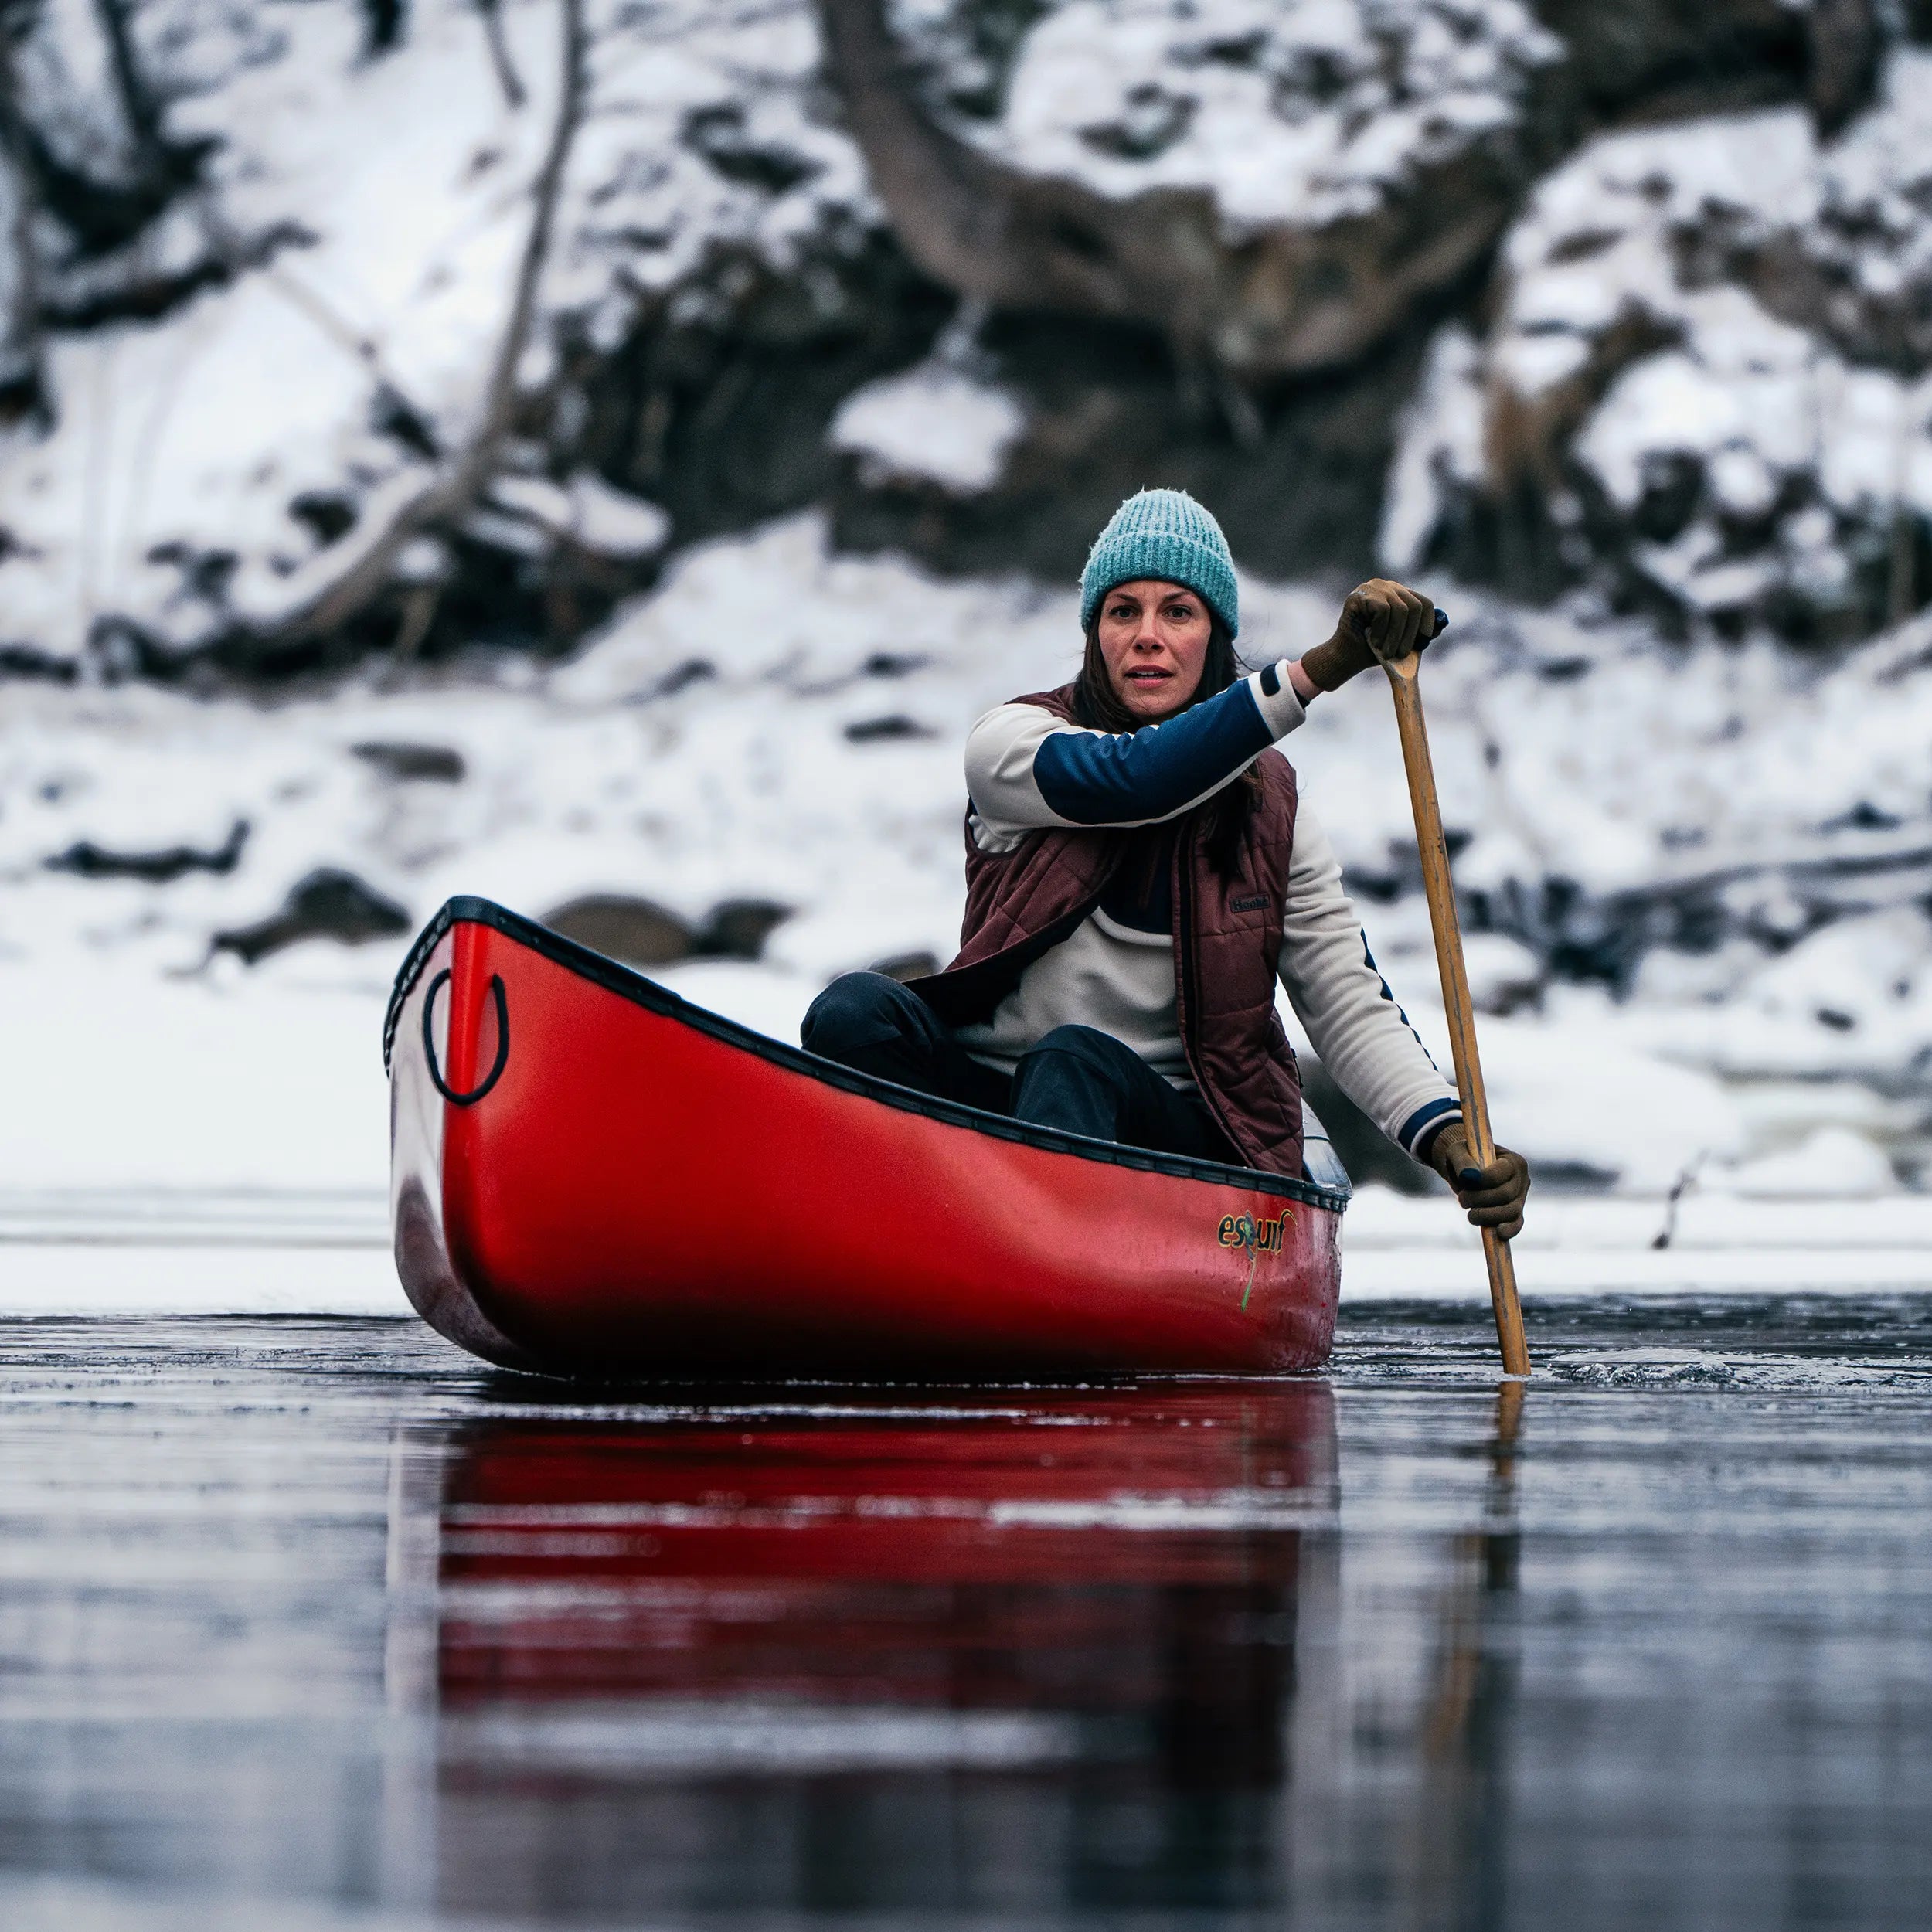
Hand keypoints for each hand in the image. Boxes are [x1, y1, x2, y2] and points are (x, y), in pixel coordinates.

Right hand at [1298, 579, 1440, 691]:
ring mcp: (1373, 587)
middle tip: (1402, 654)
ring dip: (1395, 637)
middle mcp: (1388, 586)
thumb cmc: (1373, 650)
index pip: (1424, 603)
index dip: (1427, 623)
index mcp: (1400, 595)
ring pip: (1401, 610)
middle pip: (1415, 606)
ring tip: (1385, 651)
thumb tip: (1442, 624)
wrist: (1346, 657)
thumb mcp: (1402, 642)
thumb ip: (1421, 633)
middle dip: (1411, 634)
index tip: (1423, 642)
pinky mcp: (1361, 594)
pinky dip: (1381, 630)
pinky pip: (1384, 610)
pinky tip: (1372, 640)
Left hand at [1429, 1123, 1529, 1240]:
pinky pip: (1516, 1224)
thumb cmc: (1462, 1158)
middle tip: (1461, 1200)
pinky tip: (1499, 1234)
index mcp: (1511, 1160)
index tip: (1465, 1182)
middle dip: (1480, 1200)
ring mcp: (1520, 1197)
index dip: (1484, 1180)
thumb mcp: (1456, 1152)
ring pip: (1511, 1211)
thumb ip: (1462, 1161)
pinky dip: (1509, 1230)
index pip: (1502, 1173)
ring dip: (1487, 1216)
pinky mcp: (1515, 1213)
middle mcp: (1521, 1179)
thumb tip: (1468, 1176)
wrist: (1466, 1172)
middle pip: (1506, 1194)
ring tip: (1470, 1214)